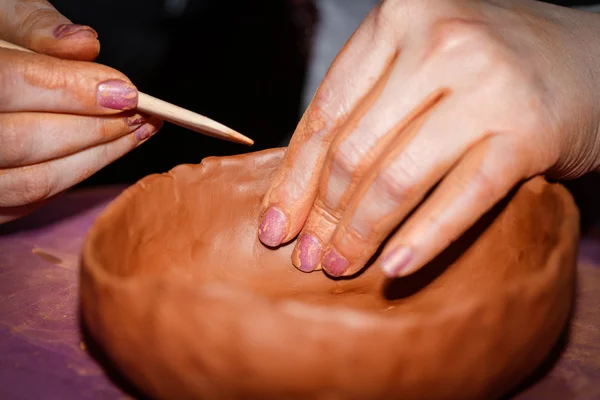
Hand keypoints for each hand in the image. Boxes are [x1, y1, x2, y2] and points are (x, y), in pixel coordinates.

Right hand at [0, 0, 161, 223]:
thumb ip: (35, 28)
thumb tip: (84, 44)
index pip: (12, 82)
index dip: (75, 90)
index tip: (127, 92)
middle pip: (27, 139)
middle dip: (96, 128)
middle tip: (142, 115)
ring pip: (35, 179)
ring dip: (97, 157)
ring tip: (136, 133)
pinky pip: (31, 199)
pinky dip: (75, 175)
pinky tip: (105, 152)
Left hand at [258, 0, 599, 277]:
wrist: (586, 56)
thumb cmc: (484, 66)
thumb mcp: (415, 65)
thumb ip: (365, 108)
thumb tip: (300, 189)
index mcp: (397, 20)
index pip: (325, 115)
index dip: (294, 180)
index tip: (274, 227)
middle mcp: (439, 43)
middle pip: (353, 153)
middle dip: (321, 217)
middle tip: (307, 258)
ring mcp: (486, 87)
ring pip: (397, 180)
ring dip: (360, 235)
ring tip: (340, 267)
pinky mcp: (527, 133)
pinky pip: (461, 199)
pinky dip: (424, 240)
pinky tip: (395, 269)